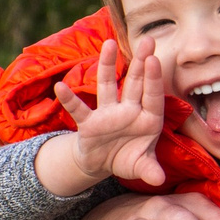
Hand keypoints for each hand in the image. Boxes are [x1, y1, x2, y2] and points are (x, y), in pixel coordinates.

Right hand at [52, 37, 166, 187]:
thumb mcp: (140, 167)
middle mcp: (128, 111)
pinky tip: (60, 87)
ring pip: (107, 86)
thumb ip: (149, 170)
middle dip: (140, 62)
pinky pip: (78, 109)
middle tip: (148, 39)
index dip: (153, 79)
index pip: (152, 97)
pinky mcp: (88, 123)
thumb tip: (158, 179)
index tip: (154, 59)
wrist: (104, 164)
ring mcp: (108, 114)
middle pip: (135, 83)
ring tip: (109, 44)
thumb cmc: (127, 160)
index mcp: (147, 120)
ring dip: (107, 65)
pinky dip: (69, 99)